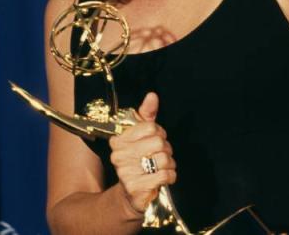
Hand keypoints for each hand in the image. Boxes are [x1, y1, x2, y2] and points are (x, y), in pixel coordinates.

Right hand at [108, 92, 176, 214]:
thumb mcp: (142, 135)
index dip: (159, 133)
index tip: (154, 141)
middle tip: (159, 156)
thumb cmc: (140, 160)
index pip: (150, 127)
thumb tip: (152, 96)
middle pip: (158, 142)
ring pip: (163, 158)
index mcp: (118, 140)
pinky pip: (164, 175)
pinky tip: (163, 178)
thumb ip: (146, 115)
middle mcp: (118, 155)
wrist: (133, 193)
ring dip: (169, 164)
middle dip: (166, 149)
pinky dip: (170, 176)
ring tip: (161, 167)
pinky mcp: (135, 187)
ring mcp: (125, 172)